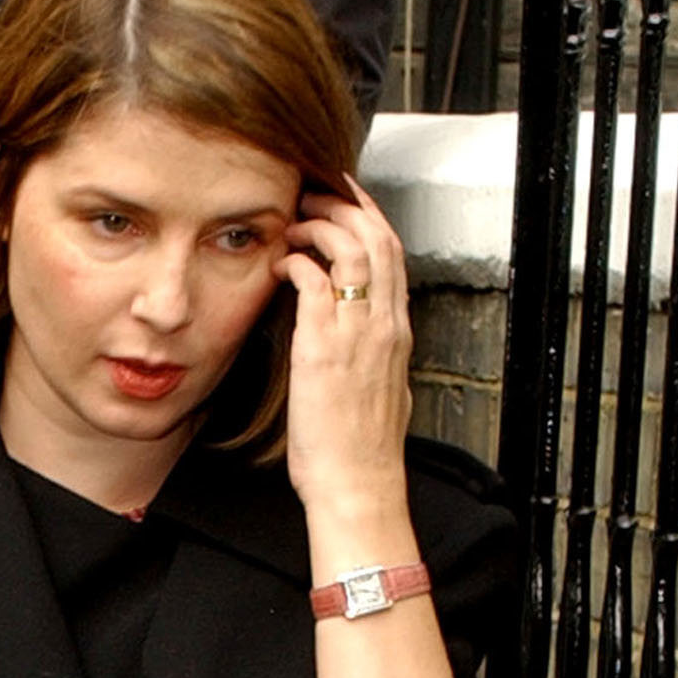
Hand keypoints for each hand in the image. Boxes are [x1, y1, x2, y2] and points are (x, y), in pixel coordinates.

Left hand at [274, 176, 412, 514]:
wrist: (357, 482)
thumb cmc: (358, 444)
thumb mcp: (376, 384)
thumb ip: (367, 349)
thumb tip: (349, 328)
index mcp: (396, 332)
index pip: (394, 254)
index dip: (370, 216)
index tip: (346, 198)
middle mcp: (383, 326)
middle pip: (379, 240)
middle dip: (346, 206)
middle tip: (314, 195)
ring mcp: (356, 335)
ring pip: (353, 251)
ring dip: (320, 226)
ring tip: (294, 222)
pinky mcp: (323, 350)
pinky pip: (316, 286)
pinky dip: (298, 263)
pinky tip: (281, 263)